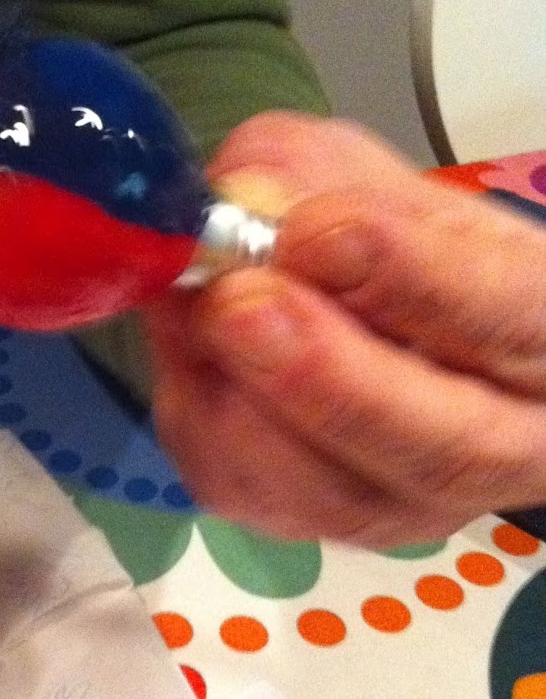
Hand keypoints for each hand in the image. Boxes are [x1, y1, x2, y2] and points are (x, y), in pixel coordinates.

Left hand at [144, 112, 545, 546]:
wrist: (368, 326)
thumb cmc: (391, 246)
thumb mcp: (372, 181)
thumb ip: (318, 175)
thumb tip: (245, 198)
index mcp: (544, 333)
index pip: (509, 318)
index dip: (413, 280)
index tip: (321, 231)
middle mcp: (503, 445)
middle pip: (440, 450)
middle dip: (327, 379)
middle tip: (239, 305)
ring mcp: (410, 505)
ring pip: (335, 494)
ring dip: (243, 404)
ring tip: (199, 312)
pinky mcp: (314, 523)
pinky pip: (251, 493)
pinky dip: (201, 418)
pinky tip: (189, 349)